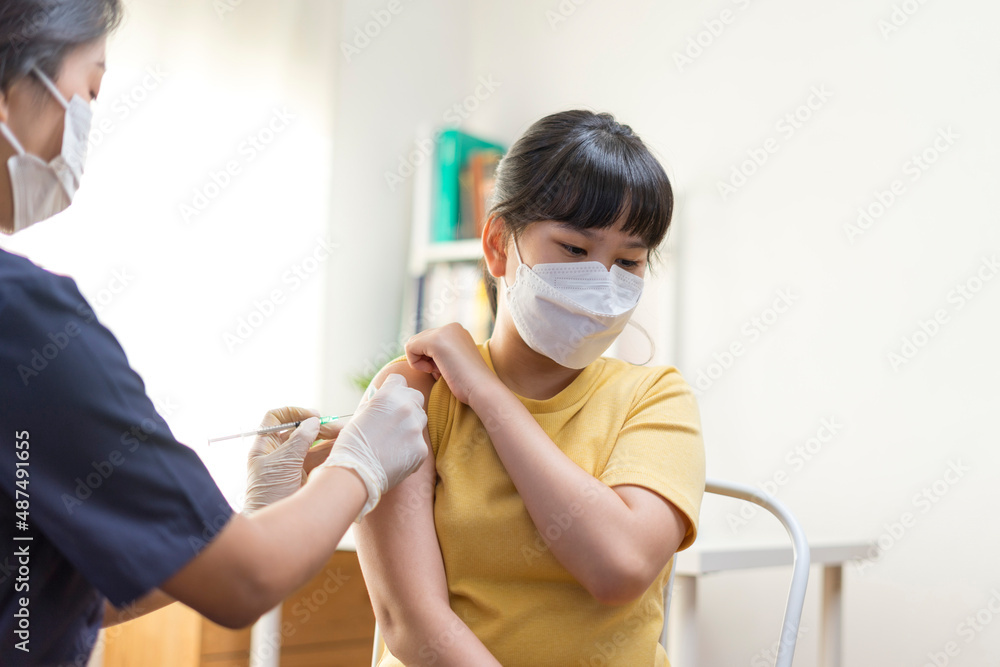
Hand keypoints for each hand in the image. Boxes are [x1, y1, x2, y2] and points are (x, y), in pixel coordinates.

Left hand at [243, 406, 340, 514]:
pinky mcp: (306, 477)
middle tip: (339, 428)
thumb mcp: (283, 462)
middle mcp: (279, 453)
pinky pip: (321, 459)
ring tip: (347, 437)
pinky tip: (344, 448)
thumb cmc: (270, 494)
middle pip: (300, 430)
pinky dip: (333, 452)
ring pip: (313, 445)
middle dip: (319, 427)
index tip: (313, 416)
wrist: (274, 529)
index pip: (276, 418)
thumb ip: (299, 439)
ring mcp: (293, 465)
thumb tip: (313, 421)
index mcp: (265, 446)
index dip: (294, 413)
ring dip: (330, 439)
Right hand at [320, 374, 427, 518]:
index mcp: (388, 395)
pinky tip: (395, 457)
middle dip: (407, 403)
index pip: (399, 380)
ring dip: (411, 425)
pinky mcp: (422, 448)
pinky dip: (410, 448)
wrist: (355, 473)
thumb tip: (384, 400)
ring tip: (393, 441)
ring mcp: (416, 429)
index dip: (393, 389)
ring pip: (420, 419)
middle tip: (394, 418)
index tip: (388, 398)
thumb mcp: (359, 415)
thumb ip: (376, 404)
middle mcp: (406, 408)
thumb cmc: (351, 444)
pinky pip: (419, 443)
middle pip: (415, 396)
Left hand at [404, 322, 494, 404]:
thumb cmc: (469, 384)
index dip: (432, 359)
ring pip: (413, 343)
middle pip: (420, 341)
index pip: (428, 341)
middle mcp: (451, 327)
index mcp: (457, 331)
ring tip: (440, 371)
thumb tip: (420, 355)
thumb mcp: (454, 362)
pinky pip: (410, 347)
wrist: (481, 389)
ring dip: (421, 361)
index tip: (447, 369)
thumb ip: (440, 353)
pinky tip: (432, 370)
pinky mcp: (436, 340)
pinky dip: (416, 363)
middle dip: (426, 359)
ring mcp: (444, 332)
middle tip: (443, 370)